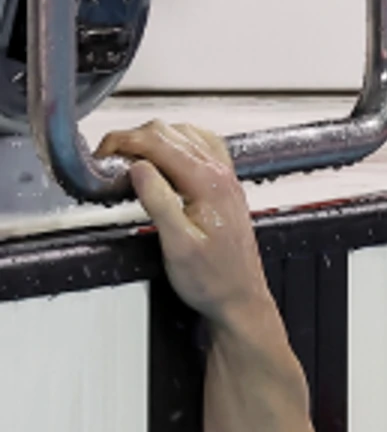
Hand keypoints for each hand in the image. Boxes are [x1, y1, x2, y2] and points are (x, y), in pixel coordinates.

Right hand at [98, 121, 270, 328]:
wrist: (240, 299)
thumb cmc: (212, 280)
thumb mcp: (177, 245)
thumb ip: (158, 202)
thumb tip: (137, 168)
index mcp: (208, 183)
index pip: (158, 141)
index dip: (123, 141)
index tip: (102, 154)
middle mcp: (221, 174)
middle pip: (169, 132)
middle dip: (133, 139)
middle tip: (109, 160)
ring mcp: (225, 179)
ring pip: (184, 135)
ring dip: (152, 139)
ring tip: (129, 161)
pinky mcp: (224, 187)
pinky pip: (201, 147)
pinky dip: (175, 144)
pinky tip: (162, 159)